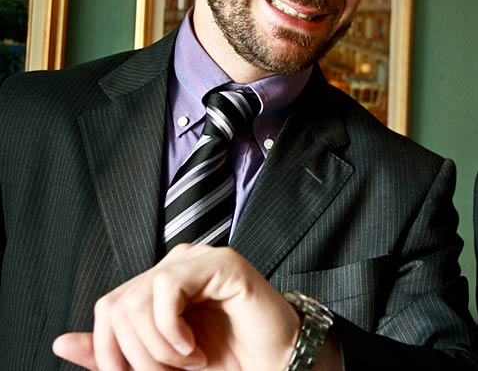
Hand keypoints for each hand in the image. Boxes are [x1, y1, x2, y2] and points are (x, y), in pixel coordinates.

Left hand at [52, 244, 301, 370]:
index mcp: (157, 285)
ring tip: (189, 362)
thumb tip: (60, 342)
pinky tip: (194, 349)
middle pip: (118, 307)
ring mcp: (198, 259)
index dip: (111, 353)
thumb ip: (115, 355)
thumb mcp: (158, 364)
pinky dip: (171, 330)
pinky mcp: (221, 261)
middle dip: (139, 357)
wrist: (275, 365)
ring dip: (158, 349)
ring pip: (138, 299)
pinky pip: (167, 288)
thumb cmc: (225, 361)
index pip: (108, 308)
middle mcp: (175, 266)